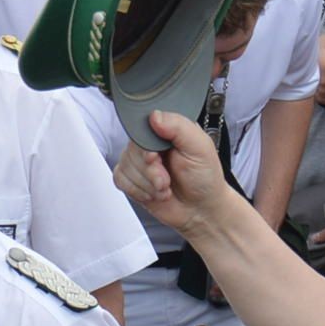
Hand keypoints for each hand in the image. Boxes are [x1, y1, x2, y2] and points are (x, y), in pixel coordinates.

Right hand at [111, 109, 237, 241]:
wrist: (201, 209)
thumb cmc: (204, 177)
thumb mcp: (200, 147)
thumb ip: (179, 127)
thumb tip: (154, 116)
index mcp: (166, 129)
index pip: (142, 128)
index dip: (147, 148)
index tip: (156, 159)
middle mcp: (150, 143)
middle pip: (132, 150)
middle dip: (150, 172)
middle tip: (167, 179)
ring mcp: (139, 160)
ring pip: (125, 167)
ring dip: (147, 184)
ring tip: (165, 187)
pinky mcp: (131, 178)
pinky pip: (120, 179)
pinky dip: (138, 191)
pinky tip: (153, 193)